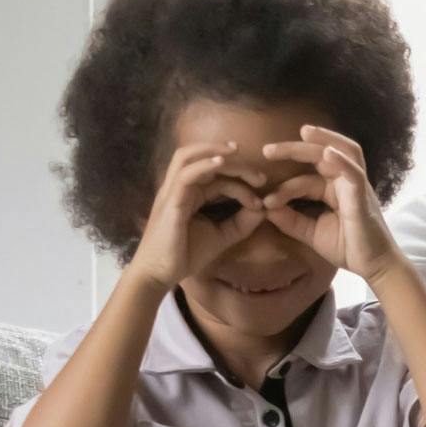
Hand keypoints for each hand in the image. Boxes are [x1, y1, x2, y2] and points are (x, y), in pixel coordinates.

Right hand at [124, 143, 267, 293]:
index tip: (262, 198)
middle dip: (235, 162)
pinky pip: (185, 175)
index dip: (243, 180)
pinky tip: (221, 163)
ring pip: (190, 157)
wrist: (160, 274)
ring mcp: (172, 191)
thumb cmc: (186, 254)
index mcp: (192, 192)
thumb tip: (266, 207)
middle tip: (261, 177)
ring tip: (238, 152)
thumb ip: (243, 222)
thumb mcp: (223, 235)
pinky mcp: (170, 201)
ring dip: (215, 152)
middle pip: (205, 158)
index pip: (218, 175)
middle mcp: (180, 187)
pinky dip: (203, 165)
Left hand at [260, 126, 402, 283]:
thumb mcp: (311, 232)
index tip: (263, 202)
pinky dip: (342, 161)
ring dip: (324, 140)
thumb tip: (265, 208)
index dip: (283, 188)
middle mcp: (346, 182)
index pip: (305, 179)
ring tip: (304, 132)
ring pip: (343, 152)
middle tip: (267, 149)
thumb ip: (290, 220)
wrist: (374, 266)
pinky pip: (354, 173)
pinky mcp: (363, 197)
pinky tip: (327, 153)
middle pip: (322, 155)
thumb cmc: (348, 248)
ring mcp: (357, 187)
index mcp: (334, 190)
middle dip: (295, 148)